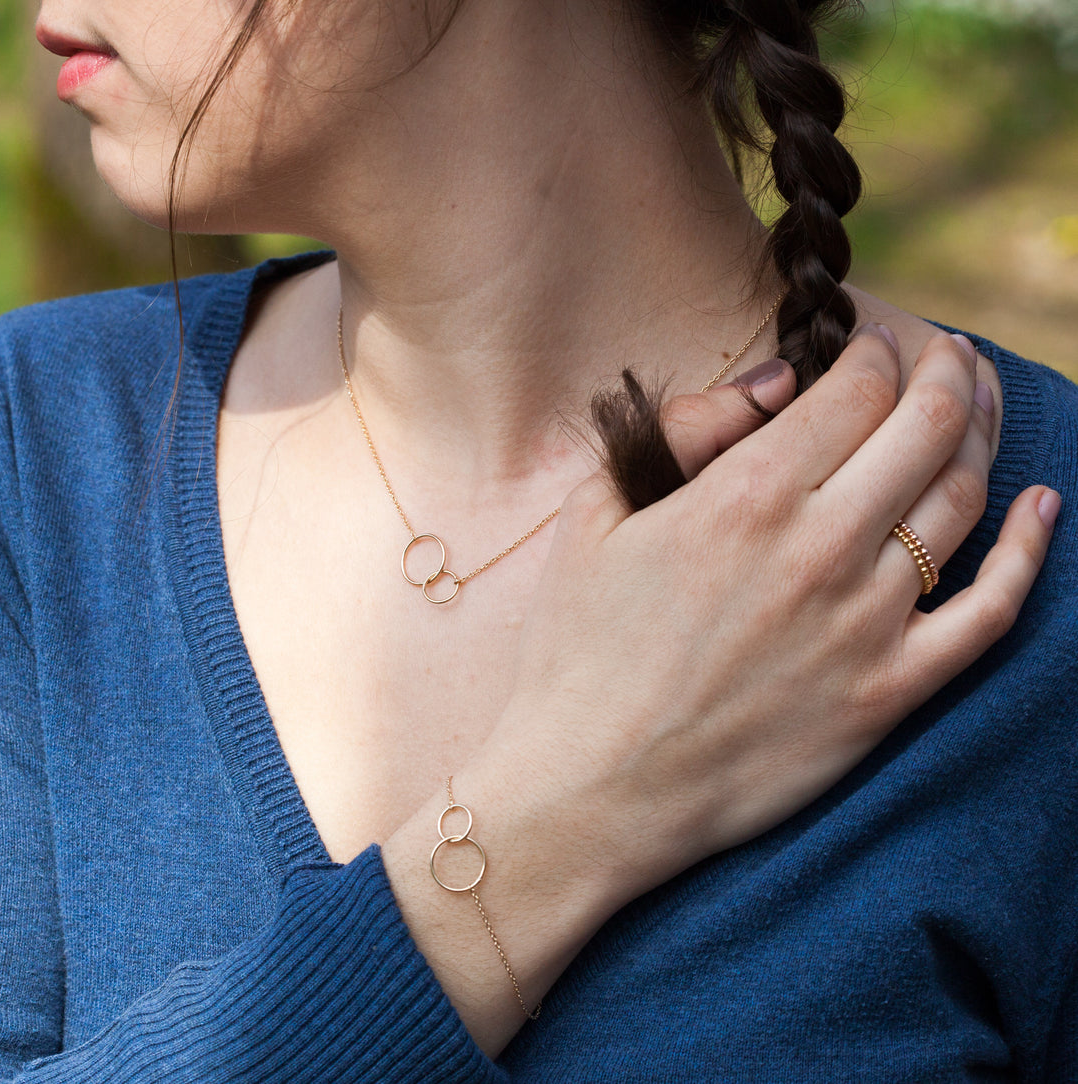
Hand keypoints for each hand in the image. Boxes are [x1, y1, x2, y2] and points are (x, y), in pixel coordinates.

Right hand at [493, 325, 1054, 889]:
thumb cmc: (575, 646)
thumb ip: (686, 430)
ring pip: (963, 500)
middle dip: (947, 372)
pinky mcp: (890, 692)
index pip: (855, 388)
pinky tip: (1042, 506)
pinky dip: (1029, 550)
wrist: (588, 785)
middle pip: (929, 426)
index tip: (872, 344)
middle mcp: (820, 546)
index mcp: (745, 494)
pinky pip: (992, 611)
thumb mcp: (594, 513)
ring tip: (979, 409)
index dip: (875, 350)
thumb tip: (775, 385)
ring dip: (985, 436)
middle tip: (945, 356)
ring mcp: (865, 623)